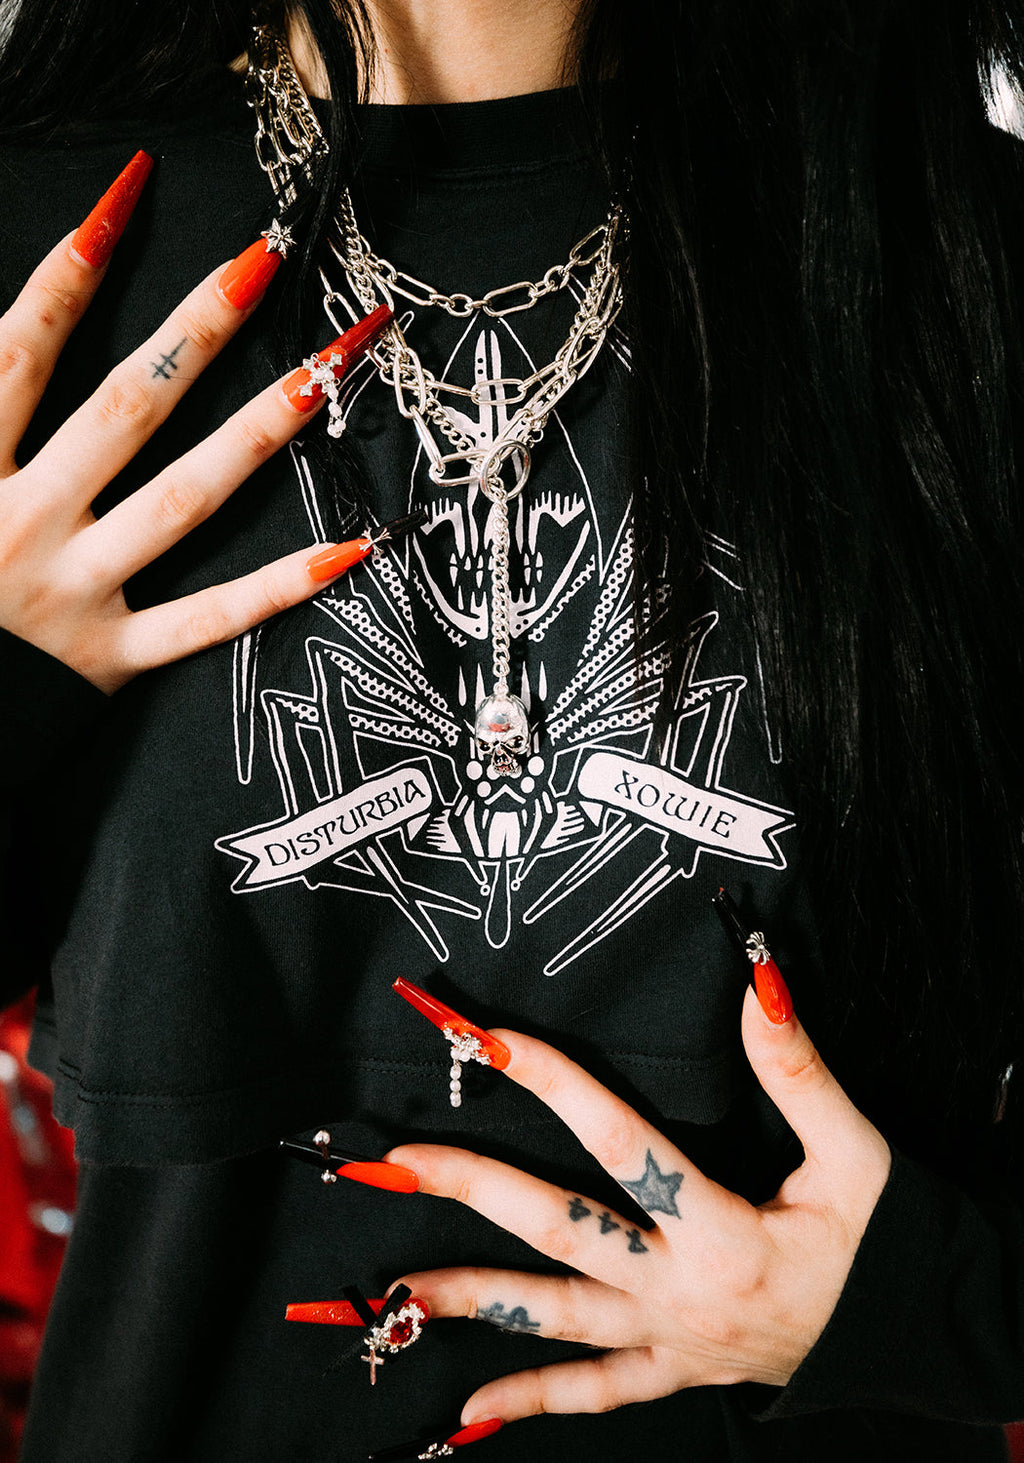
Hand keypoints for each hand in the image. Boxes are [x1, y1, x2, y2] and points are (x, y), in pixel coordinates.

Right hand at [0, 155, 370, 694]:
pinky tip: (353, 547)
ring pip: (185, 496)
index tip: (130, 192)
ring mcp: (75, 590)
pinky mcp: (109, 657)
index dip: (74, 266)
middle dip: (197, 326)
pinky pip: (207, 619)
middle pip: (127, 405)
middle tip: (266, 258)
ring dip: (261, 427)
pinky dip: (278, 587)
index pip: (22, 347)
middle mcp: (24, 519)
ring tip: (330, 369)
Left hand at [387, 983, 890, 1423]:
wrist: (908, 1341)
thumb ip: (799, 1072)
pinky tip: (470, 1410)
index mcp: (724, 1234)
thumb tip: (757, 984)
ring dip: (475, 1298)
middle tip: (399, 1159)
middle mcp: (680, 1293)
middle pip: (558, 1231)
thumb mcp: (854, 1157)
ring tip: (400, 1288)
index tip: (489, 1040)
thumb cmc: (881, 1245)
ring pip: (557, 1318)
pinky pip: (594, 1393)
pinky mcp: (672, 1369)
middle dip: (473, 1189)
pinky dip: (532, 1398)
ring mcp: (668, 1340)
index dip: (551, 1081)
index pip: (619, 1140)